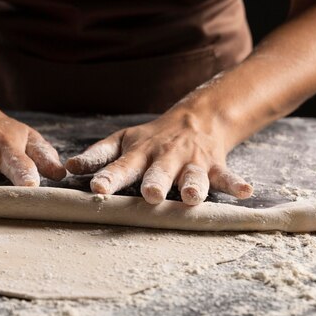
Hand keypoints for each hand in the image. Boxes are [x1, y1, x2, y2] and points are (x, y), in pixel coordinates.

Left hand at [65, 105, 252, 204]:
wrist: (194, 119)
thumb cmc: (150, 138)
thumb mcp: (122, 141)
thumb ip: (98, 156)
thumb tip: (68, 167)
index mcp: (138, 152)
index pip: (120, 165)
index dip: (108, 176)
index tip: (96, 188)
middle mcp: (163, 157)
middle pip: (158, 172)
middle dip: (154, 183)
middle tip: (149, 195)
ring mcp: (190, 161)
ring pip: (192, 175)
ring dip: (193, 185)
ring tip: (193, 196)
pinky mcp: (213, 165)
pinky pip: (226, 176)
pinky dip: (236, 184)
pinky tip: (247, 192)